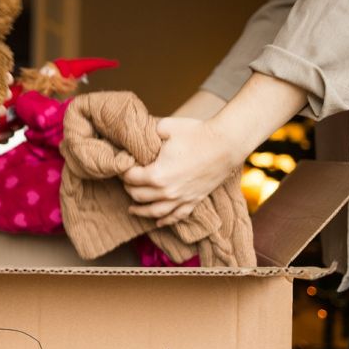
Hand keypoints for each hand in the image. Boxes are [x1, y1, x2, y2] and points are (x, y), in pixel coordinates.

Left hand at [121, 117, 237, 226]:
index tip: (122, 166)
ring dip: (141, 211)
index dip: (123, 171)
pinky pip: (177, 216)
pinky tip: (158, 221)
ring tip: (132, 210)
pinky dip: (165, 220)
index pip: (130, 177)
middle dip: (129, 189)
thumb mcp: (166, 127)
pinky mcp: (194, 200)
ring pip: (155, 211)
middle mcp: (167, 191)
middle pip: (139, 196)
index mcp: (157, 174)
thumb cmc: (197, 133)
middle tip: (126, 182)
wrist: (226, 144)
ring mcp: (181, 198)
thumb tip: (137, 133)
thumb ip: (148, 131)